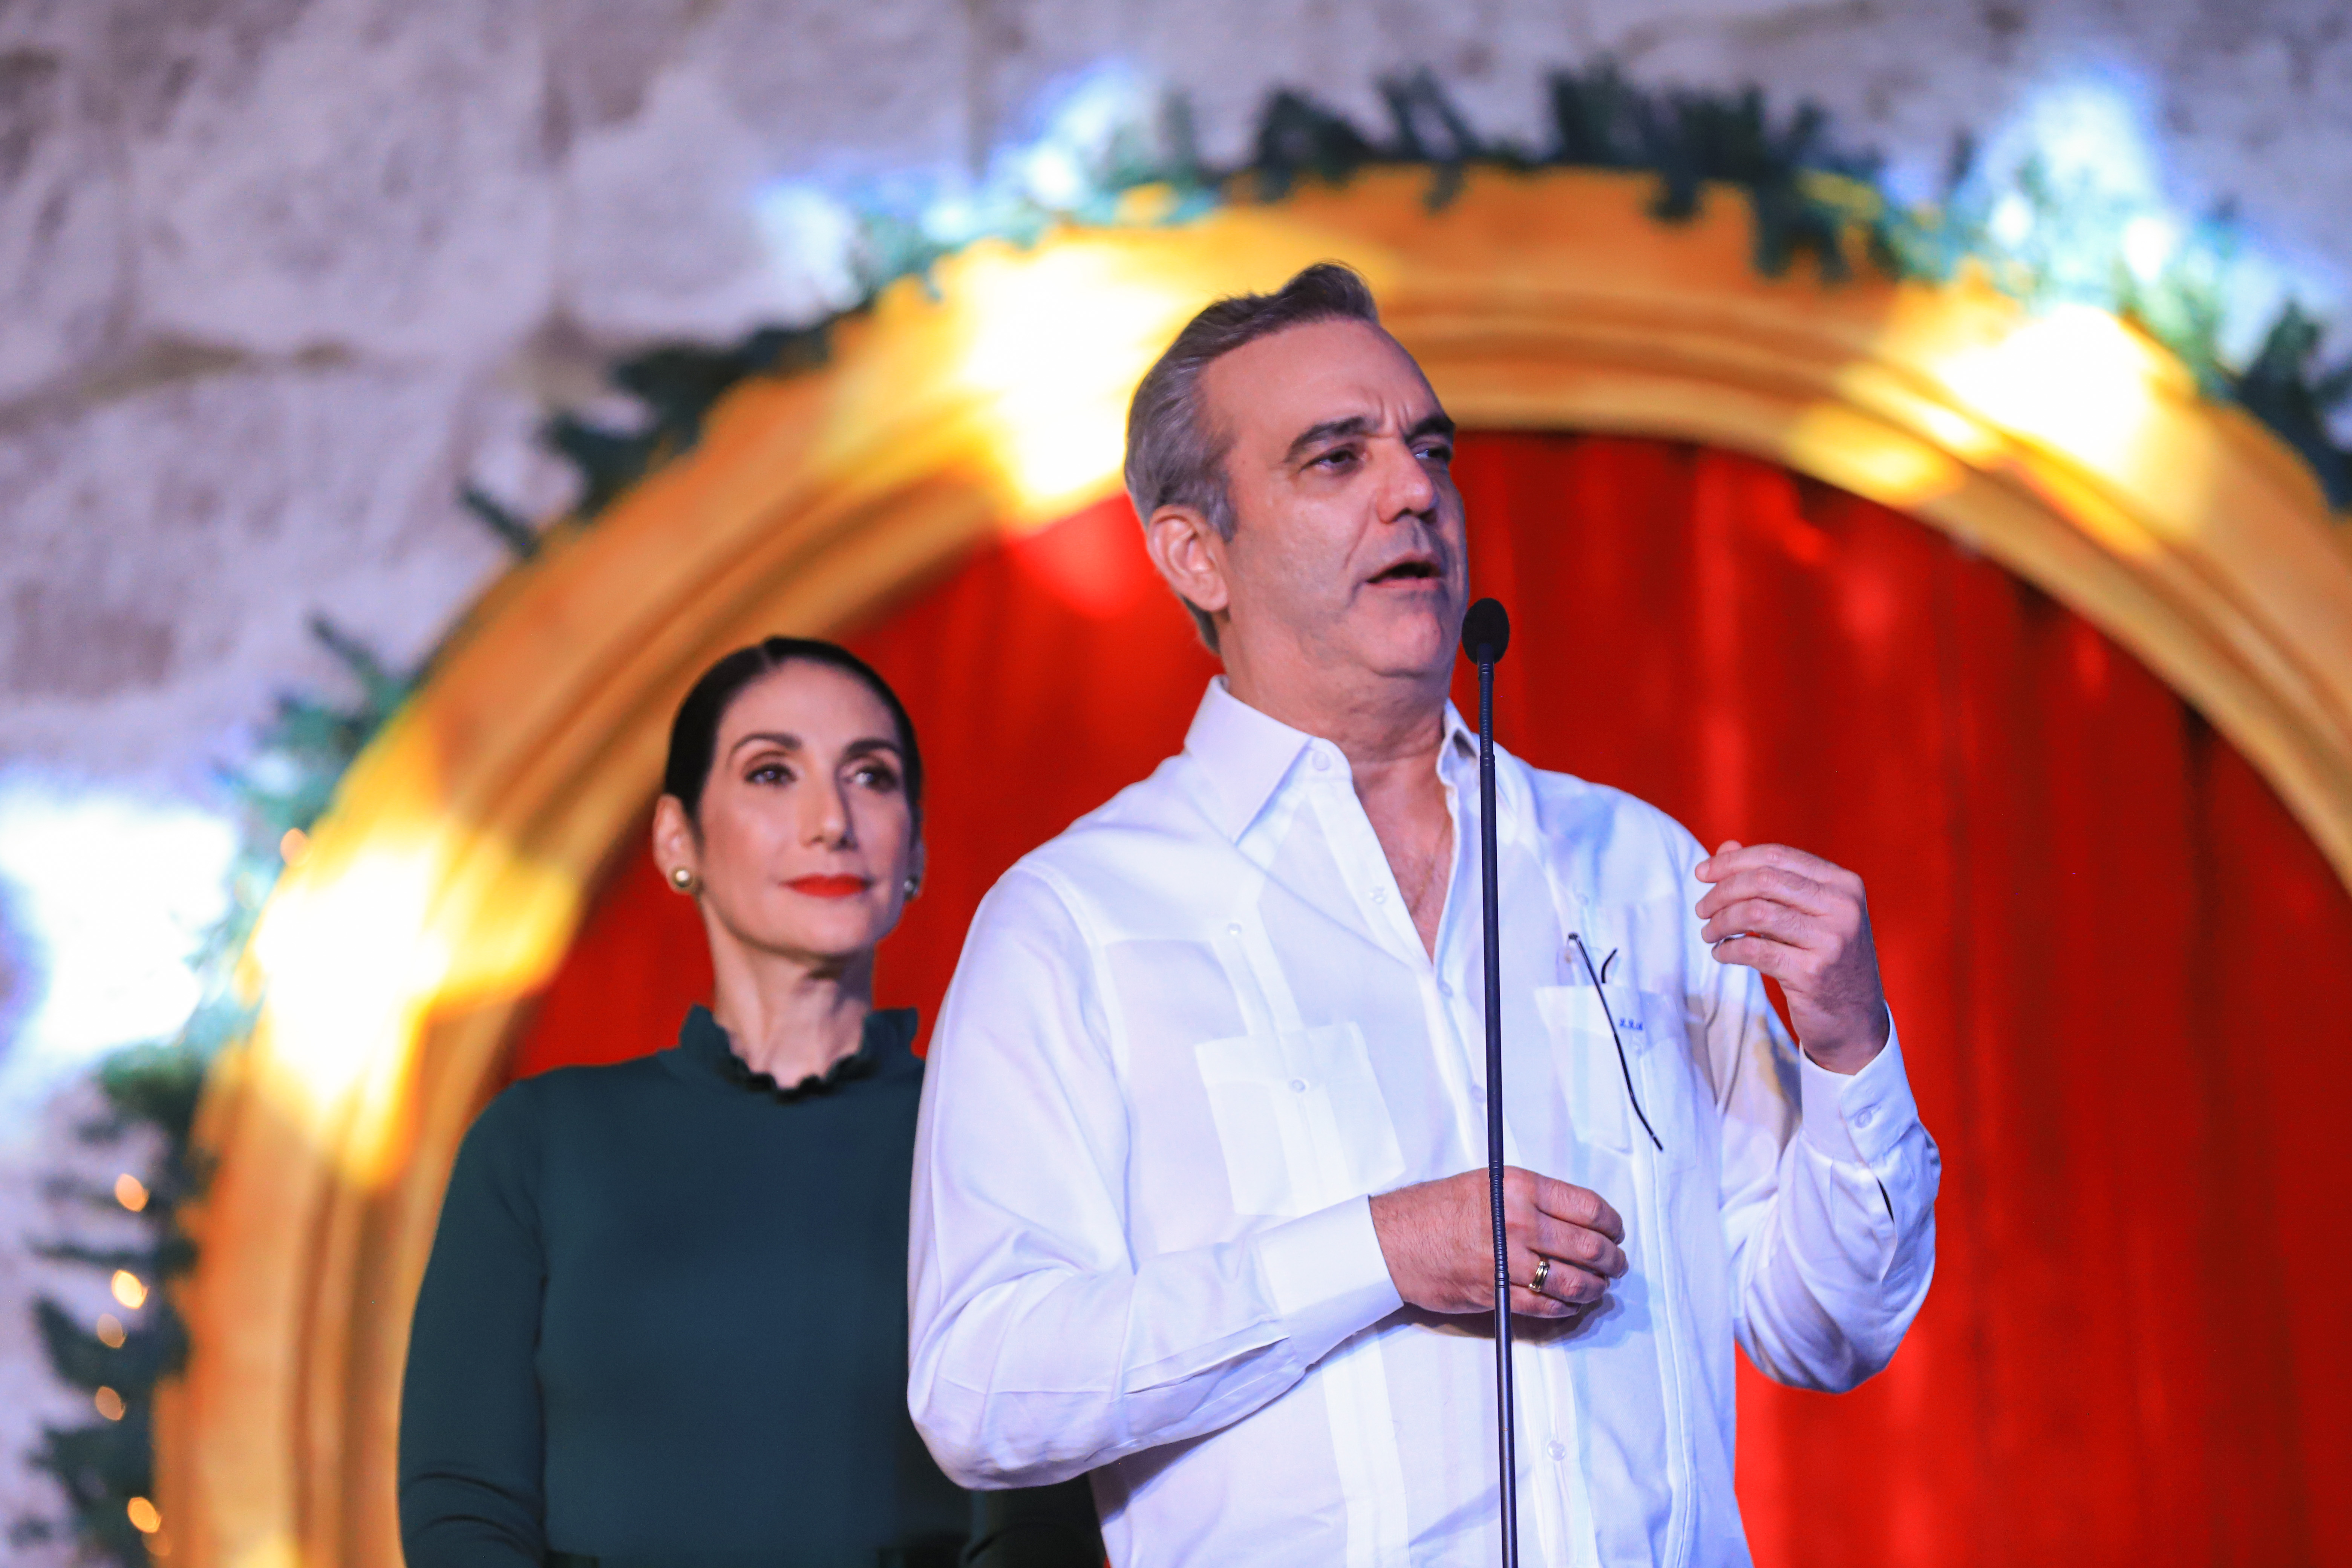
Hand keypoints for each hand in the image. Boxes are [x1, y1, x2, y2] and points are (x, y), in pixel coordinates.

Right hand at [1368, 1167, 1625, 1318]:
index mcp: (1519, 1189)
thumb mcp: (1489, 1184)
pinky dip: (1567, 1308)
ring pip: (1574, 1281)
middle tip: (1615, 1263)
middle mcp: (1518, 1222)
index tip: (1615, 1231)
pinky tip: (1571, 1303)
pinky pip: (1547, 1306)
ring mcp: (1509, 1260)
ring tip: (1599, 1286)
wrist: (1395, 1240)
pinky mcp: (1498, 1293)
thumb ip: (1532, 1198)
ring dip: (1595, 1287)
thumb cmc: (1436, 1210)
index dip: (1612, 1224)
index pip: (1587, 1207)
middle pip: (1588, 1247)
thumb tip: (1575, 1217)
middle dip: (1611, 1259)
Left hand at [1695, 840, 1889, 1073]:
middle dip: (1721, 891)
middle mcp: (1842, 907)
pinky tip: (1722, 953)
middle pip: (1764, 880)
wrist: (1855, 1019)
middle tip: (1701, 908)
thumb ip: (1771, 879)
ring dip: (1721, 921)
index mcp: (1843, 884)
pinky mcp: (1812, 973)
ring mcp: (1831, 940)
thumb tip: (1724, 847)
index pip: (1778, 856)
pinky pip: (1754, 951)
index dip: (1733, 861)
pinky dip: (1728, 950)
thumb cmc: (1825, 958)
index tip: (1702, 873)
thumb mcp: (1807, 913)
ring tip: (1709, 933)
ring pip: (1755, 912)